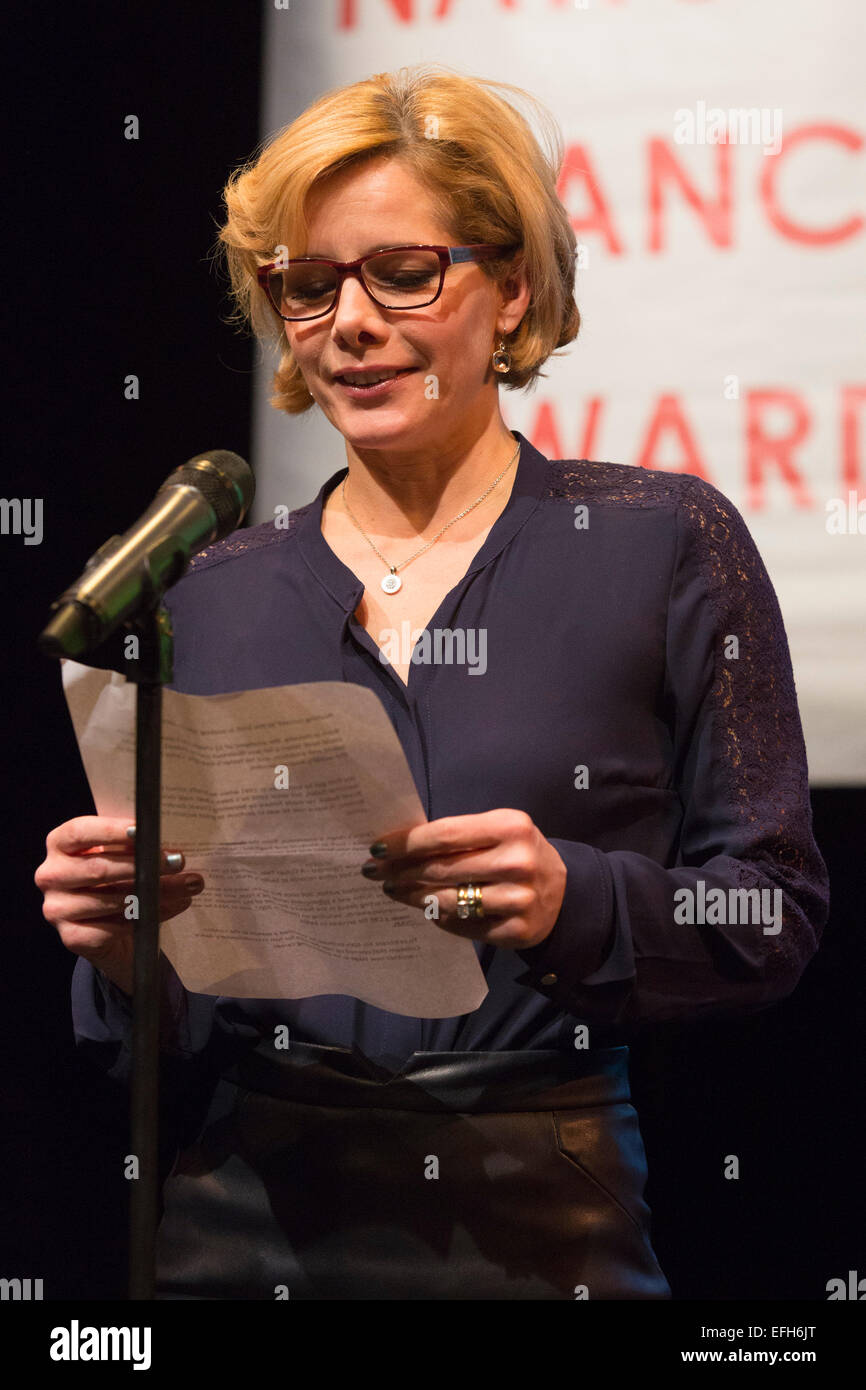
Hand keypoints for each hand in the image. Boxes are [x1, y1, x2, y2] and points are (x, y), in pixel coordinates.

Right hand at [34, 815, 204, 994]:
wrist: (112, 930)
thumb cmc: (118, 880)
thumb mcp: (122, 855)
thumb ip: (136, 846)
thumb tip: (173, 845)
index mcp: (59, 844)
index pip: (80, 832)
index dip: (111, 831)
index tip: (143, 830)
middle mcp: (51, 875)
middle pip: (99, 869)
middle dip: (144, 865)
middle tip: (179, 861)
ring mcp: (57, 909)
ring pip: (114, 900)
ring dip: (157, 892)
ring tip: (189, 886)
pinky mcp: (72, 937)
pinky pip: (116, 927)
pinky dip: (149, 916)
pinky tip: (173, 906)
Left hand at [361, 809, 566, 948]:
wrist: (565, 892)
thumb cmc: (518, 853)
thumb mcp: (499, 831)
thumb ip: (460, 835)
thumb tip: (401, 845)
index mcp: (510, 827)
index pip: (444, 835)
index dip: (406, 843)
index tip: (378, 848)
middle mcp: (516, 862)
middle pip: (441, 869)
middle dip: (401, 870)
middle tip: (375, 872)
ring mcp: (518, 900)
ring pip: (447, 900)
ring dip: (412, 896)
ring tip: (394, 891)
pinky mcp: (516, 931)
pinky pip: (462, 926)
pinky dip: (439, 918)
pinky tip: (426, 910)